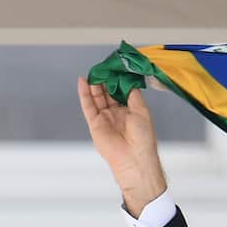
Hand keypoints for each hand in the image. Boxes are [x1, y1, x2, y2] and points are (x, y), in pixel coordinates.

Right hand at [77, 77, 168, 215]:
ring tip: (93, 71)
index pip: (120, 92)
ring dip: (94, 84)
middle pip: (107, 93)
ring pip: (96, 97)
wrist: (134, 159)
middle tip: (103, 67)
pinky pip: (88, 106)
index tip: (116, 68)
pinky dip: (84, 93)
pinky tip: (83, 82)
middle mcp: (116, 114)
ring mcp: (105, 119)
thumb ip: (133, 95)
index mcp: (130, 112)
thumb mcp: (142, 112)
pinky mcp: (95, 124)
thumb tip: (129, 82)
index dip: (117, 80)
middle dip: (105, 80)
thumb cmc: (143, 140)